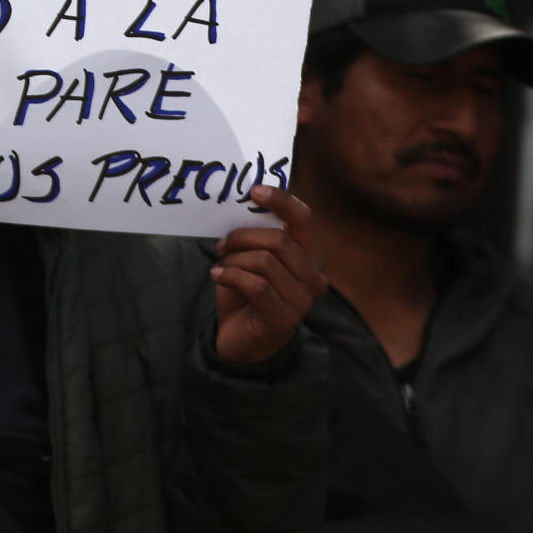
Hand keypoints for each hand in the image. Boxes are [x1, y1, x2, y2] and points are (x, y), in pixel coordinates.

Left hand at [210, 185, 328, 364]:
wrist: (245, 340)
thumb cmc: (248, 295)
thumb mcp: (254, 260)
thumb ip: (257, 238)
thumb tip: (243, 206)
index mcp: (310, 255)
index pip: (303, 219)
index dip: (281, 200)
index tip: (254, 191)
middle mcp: (314, 275)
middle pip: (277, 239)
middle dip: (241, 237)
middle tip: (221, 246)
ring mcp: (303, 298)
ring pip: (264, 261)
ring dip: (233, 260)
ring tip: (221, 266)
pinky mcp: (284, 317)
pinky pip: (255, 285)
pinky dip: (230, 276)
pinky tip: (218, 276)